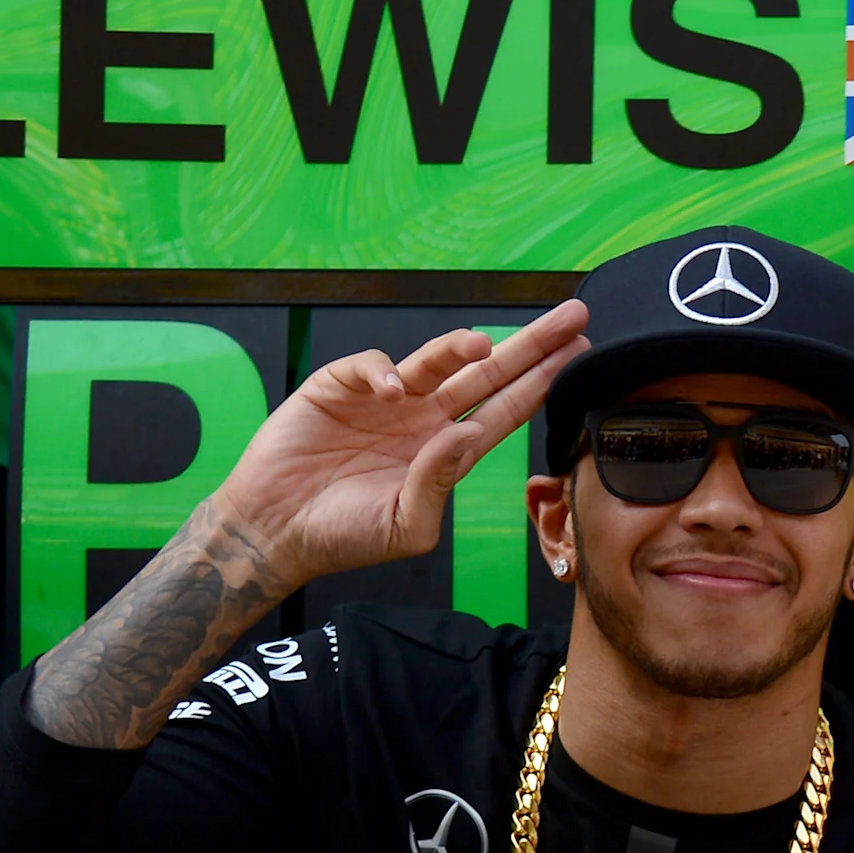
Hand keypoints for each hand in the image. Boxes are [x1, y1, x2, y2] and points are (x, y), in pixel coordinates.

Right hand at [209, 302, 589, 594]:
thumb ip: (438, 485)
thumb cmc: (343, 536)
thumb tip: (469, 436)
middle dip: (530, 346)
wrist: (274, 532)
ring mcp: (384, 400)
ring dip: (461, 348)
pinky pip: (371, 367)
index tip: (579, 357)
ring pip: (434, 361)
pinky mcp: (338, 388)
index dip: (542, 383)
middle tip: (573, 315)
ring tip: (483, 345)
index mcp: (446, 452)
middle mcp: (423, 419)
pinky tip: (392, 392)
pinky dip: (383, 372)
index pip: (505, 410)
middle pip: (486, 374)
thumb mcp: (405, 526)